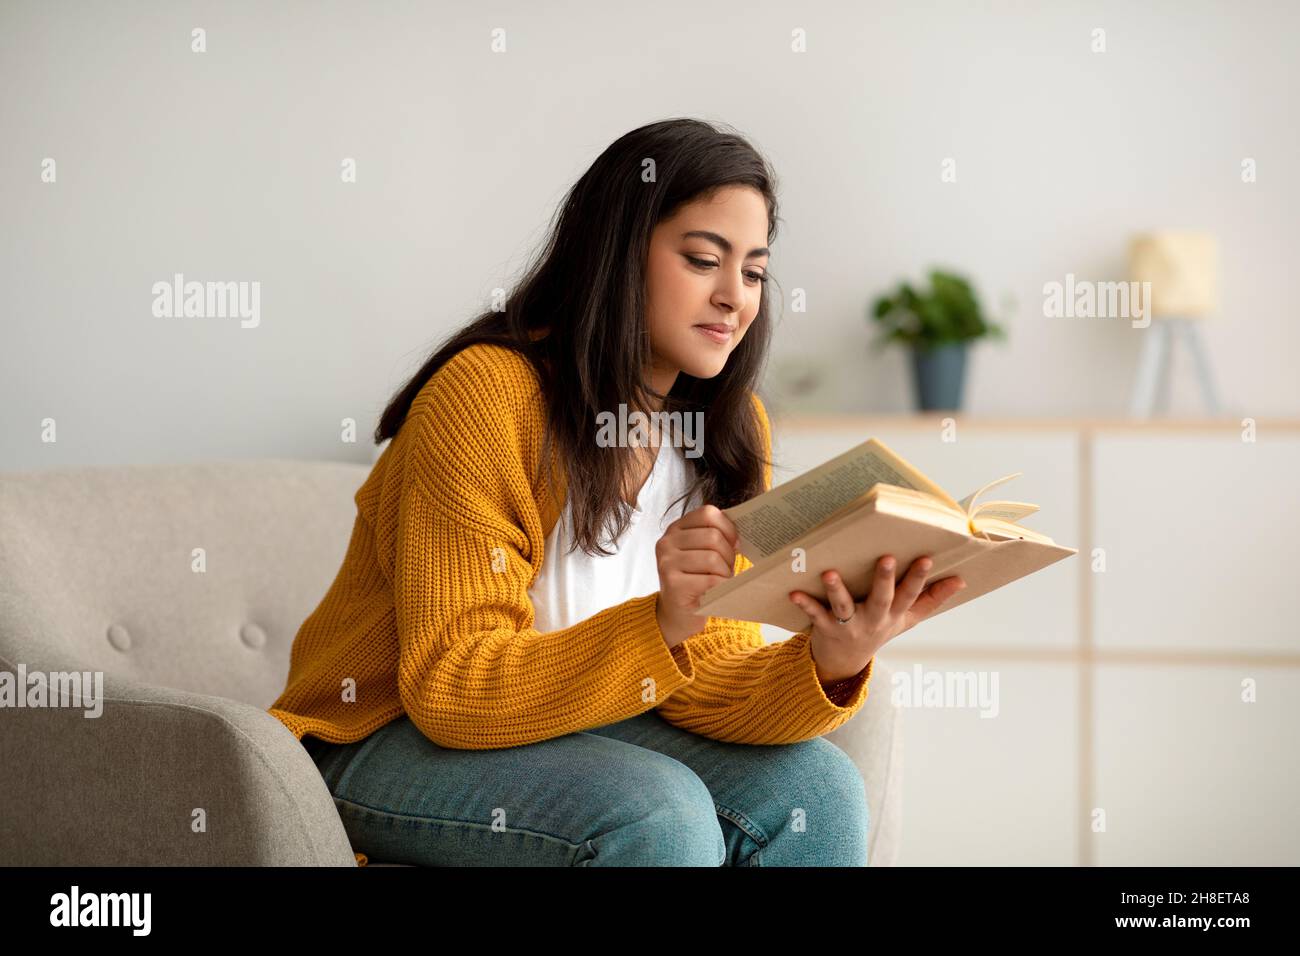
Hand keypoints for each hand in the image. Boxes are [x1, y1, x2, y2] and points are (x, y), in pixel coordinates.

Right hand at [654, 504, 738, 648]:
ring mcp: (667, 563)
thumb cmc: (696, 579)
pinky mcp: (673, 584)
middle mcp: (667, 542)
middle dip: (728, 554)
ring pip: (712, 558)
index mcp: (676, 529)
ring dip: (725, 572)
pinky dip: (721, 586)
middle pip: (712, 536)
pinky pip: (711, 580)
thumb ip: (715, 535)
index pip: (707, 513)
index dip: (728, 527)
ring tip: (722, 580)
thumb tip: (746, 526)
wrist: (677, 613)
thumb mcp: (701, 552)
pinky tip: (717, 591)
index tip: (735, 543)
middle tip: (728, 568)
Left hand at [789, 554, 966, 681]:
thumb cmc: (879, 629)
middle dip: (885, 579)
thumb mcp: (908, 619)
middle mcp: (874, 620)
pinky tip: (794, 592)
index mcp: (895, 614)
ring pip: (844, 606)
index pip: (911, 594)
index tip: (927, 558)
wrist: (844, 662)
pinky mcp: (825, 628)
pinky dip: (805, 604)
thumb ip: (932, 600)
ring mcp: (849, 625)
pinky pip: (815, 615)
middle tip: (886, 558)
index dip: (919, 578)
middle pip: (882, 599)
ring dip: (837, 590)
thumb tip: (961, 580)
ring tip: (830, 574)